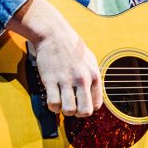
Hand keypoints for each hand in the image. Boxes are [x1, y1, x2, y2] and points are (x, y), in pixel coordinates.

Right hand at [6, 0, 102, 117]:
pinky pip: (53, 103)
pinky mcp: (51, 80)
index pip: (96, 105)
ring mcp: (66, 80)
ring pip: (68, 110)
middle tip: (71, 106)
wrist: (54, 34)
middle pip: (84, 112)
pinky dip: (52, 106)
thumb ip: (93, 78)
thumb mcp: (90, 60)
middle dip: (77, 114)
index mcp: (94, 75)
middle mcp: (82, 79)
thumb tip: (94, 96)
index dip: (87, 108)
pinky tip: (52, 98)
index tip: (80, 103)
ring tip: (61, 101)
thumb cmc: (72, 47)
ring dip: (64, 110)